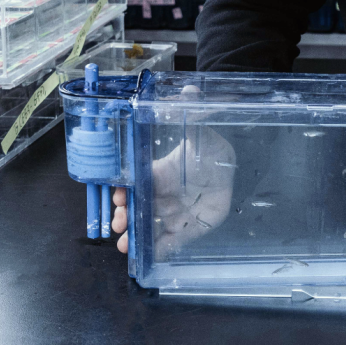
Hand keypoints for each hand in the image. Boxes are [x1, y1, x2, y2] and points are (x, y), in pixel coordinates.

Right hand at [112, 125, 235, 258]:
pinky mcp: (191, 226)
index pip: (139, 182)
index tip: (119, 195)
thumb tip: (189, 88)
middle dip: (125, 216)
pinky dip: (162, 249)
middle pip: (139, 208)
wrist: (227, 167)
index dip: (126, 189)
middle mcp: (163, 195)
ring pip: (151, 227)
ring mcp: (175, 212)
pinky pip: (174, 240)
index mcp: (161, 173)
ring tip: (125, 244)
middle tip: (118, 223)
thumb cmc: (207, 149)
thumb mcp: (199, 132)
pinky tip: (152, 256)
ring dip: (136, 236)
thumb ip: (191, 114)